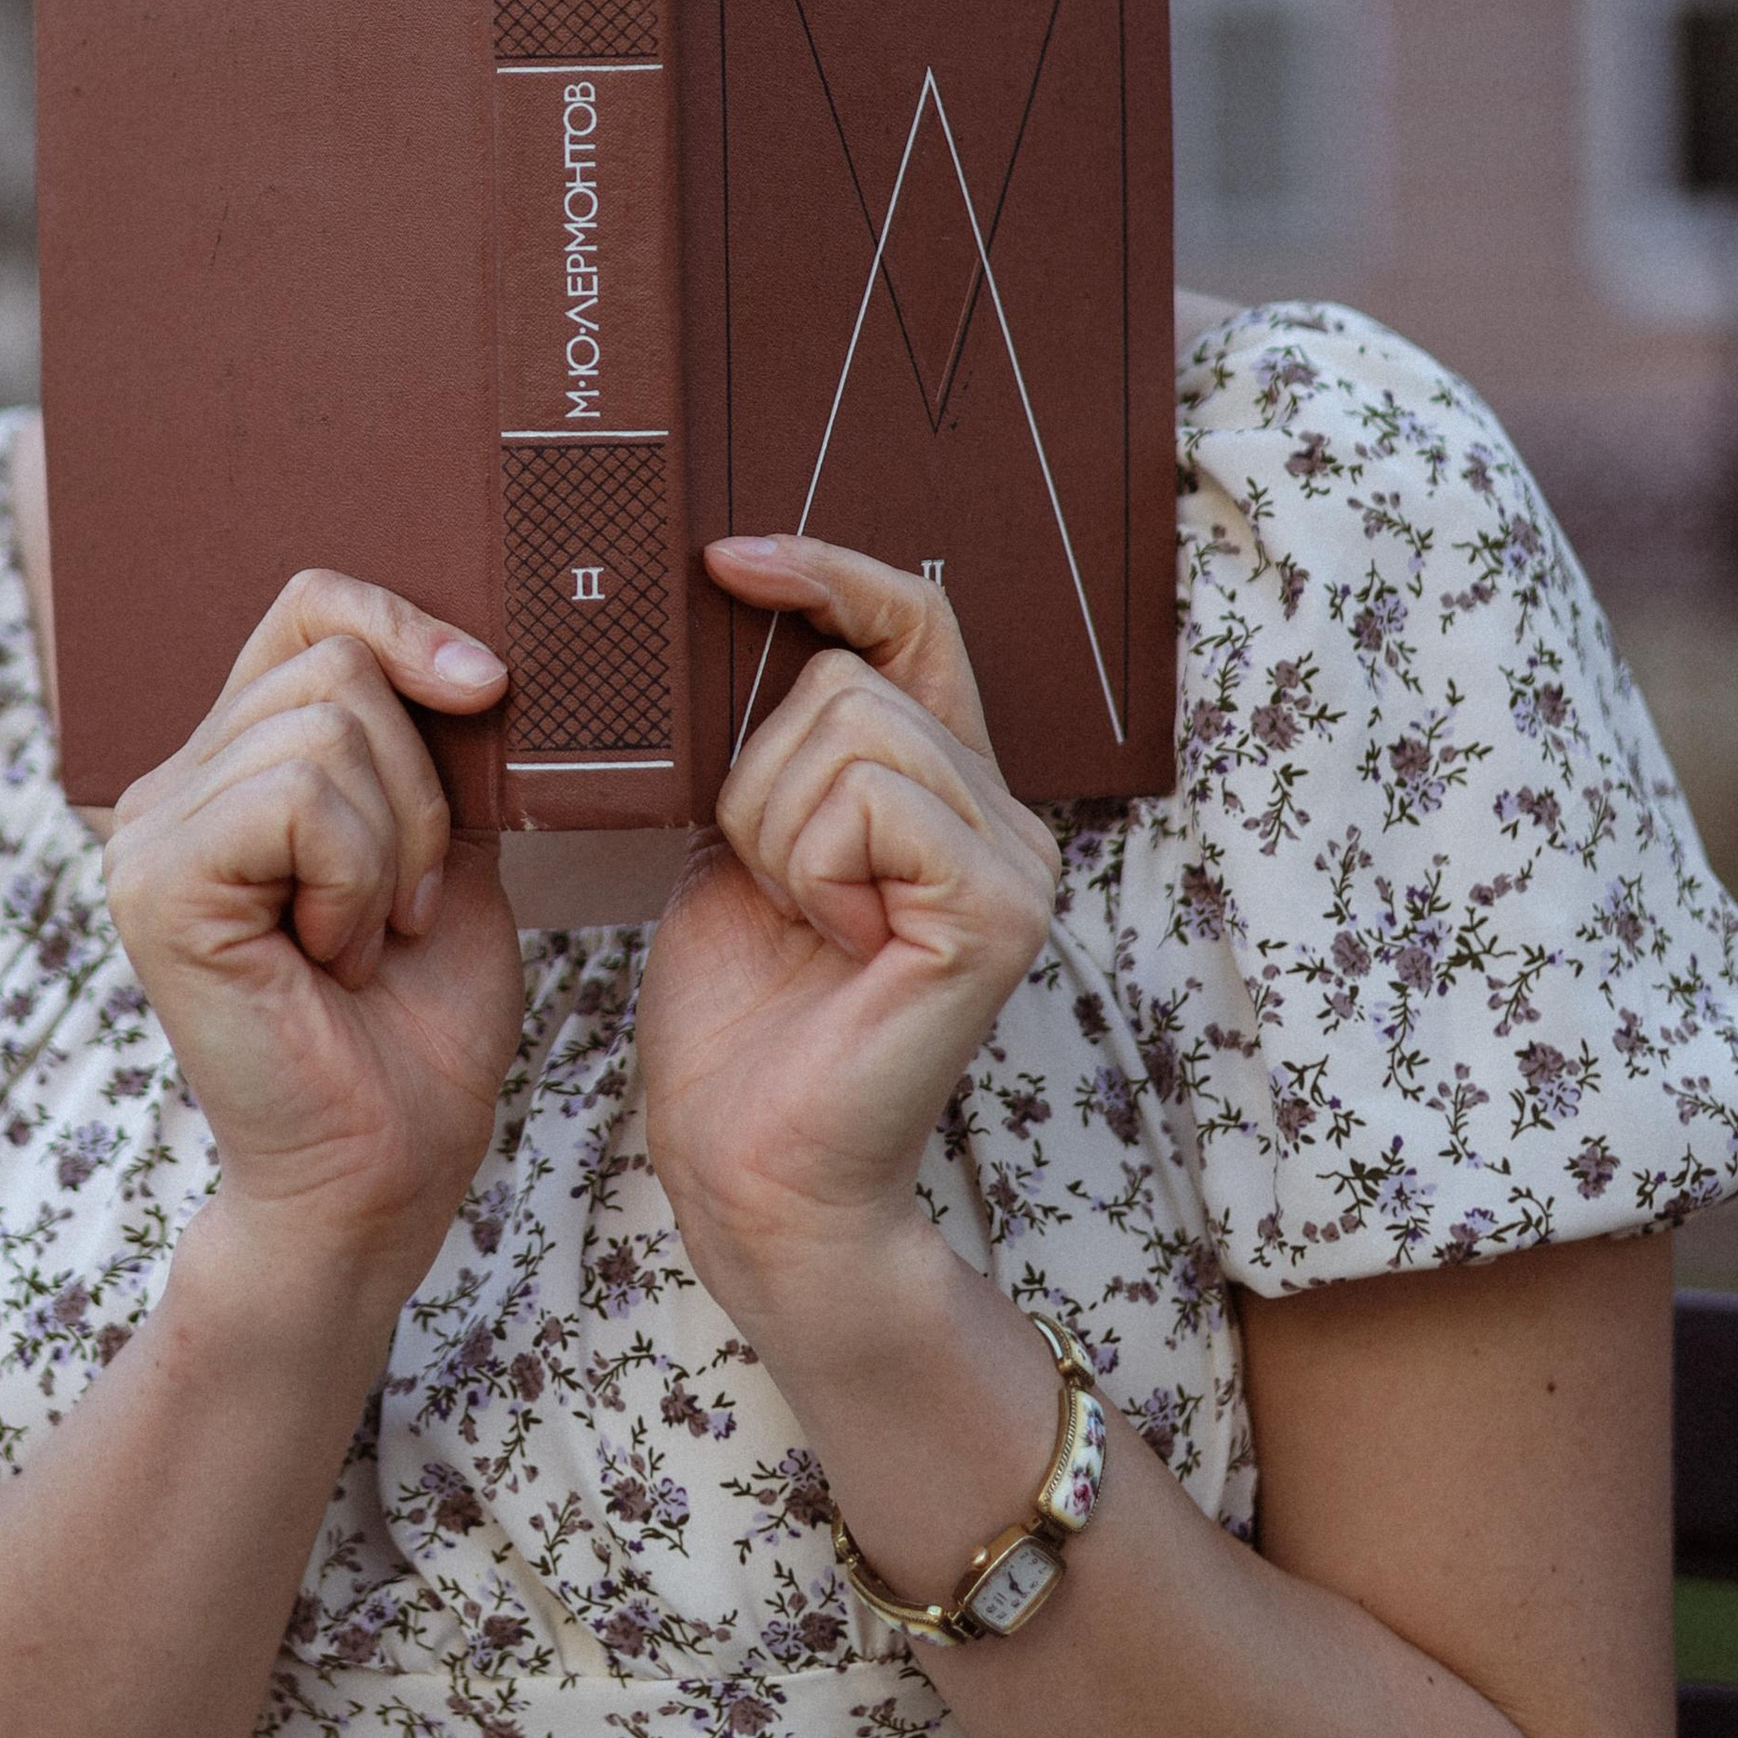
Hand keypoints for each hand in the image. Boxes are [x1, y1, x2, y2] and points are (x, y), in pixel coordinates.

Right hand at [103, 574, 523, 1293]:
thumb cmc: (418, 1024)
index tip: (487, 690)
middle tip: (402, 907)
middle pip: (333, 664)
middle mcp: (170, 787)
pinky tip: (333, 954)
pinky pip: (297, 798)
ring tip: (366, 940)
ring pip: (324, 726)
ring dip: (391, 844)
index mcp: (232, 766)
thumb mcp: (444, 846)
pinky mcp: (156, 883)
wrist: (383, 1168)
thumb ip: (430, 743)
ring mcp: (148, 832)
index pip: (306, 608)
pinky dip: (354, 874)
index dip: (402, 622)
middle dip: (418, 786)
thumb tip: (466, 642)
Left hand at [635, 537, 1057, 1339]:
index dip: (827, 570)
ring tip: (798, 924)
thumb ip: (774, 748)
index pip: (915, 619)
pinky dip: (810, 867)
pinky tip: (829, 946)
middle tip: (766, 890)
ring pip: (849, 733)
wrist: (754, 1176)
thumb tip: (734, 618)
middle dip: (757, 777)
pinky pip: (872, 804)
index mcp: (946, 791)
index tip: (724, 561)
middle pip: (848, 681)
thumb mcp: (739, 845)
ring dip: (773, 829)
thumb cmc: (737, 1025)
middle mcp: (1002, 817)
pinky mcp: (996, 913)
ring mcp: (1013, 863)